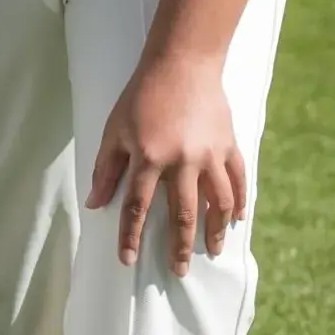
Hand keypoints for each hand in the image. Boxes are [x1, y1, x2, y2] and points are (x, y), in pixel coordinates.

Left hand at [87, 54, 245, 275]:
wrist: (182, 64)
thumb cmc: (140, 96)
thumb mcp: (114, 130)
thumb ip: (106, 169)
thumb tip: (95, 204)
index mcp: (148, 157)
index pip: (137, 206)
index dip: (131, 236)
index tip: (128, 260)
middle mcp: (182, 161)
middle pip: (182, 214)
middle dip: (179, 246)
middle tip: (178, 270)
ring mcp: (210, 155)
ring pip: (217, 203)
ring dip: (214, 230)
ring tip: (212, 250)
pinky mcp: (229, 146)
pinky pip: (238, 181)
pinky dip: (239, 202)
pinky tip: (236, 219)